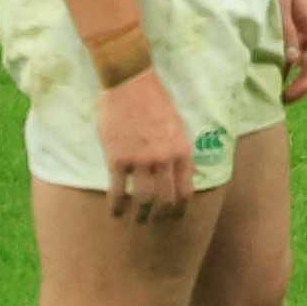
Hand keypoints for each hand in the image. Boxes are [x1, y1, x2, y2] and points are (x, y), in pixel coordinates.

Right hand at [98, 69, 199, 218]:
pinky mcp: (118, 158)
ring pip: (143, 199)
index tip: (174, 217)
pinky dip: (117, 205)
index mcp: (182, 150)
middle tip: (154, 222)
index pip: (186, 189)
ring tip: (136, 220)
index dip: (180, 208)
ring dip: (140, 214)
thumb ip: (181, 150)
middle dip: (160, 216)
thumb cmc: (154, 101)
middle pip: (165, 199)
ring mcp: (141, 160)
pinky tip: (115, 212)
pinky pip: (118, 190)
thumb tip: (191, 172)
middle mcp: (165, 158)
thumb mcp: (178, 125)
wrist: (130, 83)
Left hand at [275, 0, 306, 102]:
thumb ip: (286, 30)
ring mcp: (304, 28)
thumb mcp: (278, 3)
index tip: (288, 97)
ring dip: (291, 77)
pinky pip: (292, 52)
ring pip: (303, 60)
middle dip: (300, 85)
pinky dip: (283, 65)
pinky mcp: (292, 28)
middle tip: (278, 101)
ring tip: (270, 91)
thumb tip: (291, 60)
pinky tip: (266, 72)